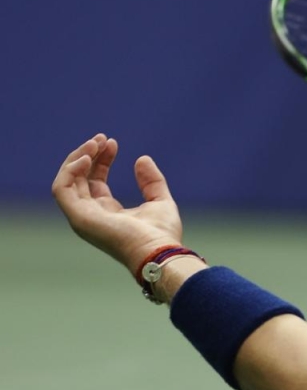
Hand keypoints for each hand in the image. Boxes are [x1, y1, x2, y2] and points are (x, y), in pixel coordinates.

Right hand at [52, 134, 183, 274]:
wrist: (158, 251)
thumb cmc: (161, 233)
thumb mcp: (160, 200)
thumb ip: (151, 181)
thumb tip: (142, 159)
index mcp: (108, 212)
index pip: (96, 180)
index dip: (101, 159)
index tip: (112, 142)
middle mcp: (92, 214)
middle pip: (80, 178)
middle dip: (88, 155)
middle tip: (101, 138)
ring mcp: (82, 217)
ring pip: (67, 181)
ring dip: (77, 158)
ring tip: (94, 143)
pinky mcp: (78, 217)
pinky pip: (62, 189)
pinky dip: (70, 171)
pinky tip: (86, 158)